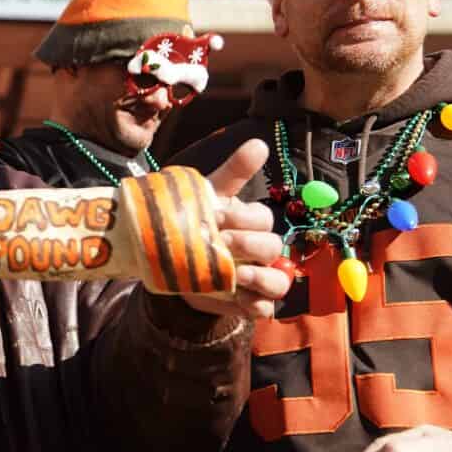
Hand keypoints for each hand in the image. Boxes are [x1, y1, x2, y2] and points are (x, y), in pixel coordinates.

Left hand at [182, 139, 288, 318]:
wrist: (172, 267)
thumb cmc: (196, 226)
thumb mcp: (208, 198)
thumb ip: (233, 172)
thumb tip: (260, 143)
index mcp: (251, 222)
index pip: (261, 217)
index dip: (242, 217)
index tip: (214, 216)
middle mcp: (261, 249)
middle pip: (272, 246)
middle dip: (248, 244)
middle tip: (220, 243)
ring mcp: (258, 277)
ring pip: (279, 280)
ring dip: (260, 278)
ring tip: (235, 276)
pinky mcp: (249, 302)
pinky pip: (265, 308)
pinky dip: (255, 304)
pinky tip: (237, 298)